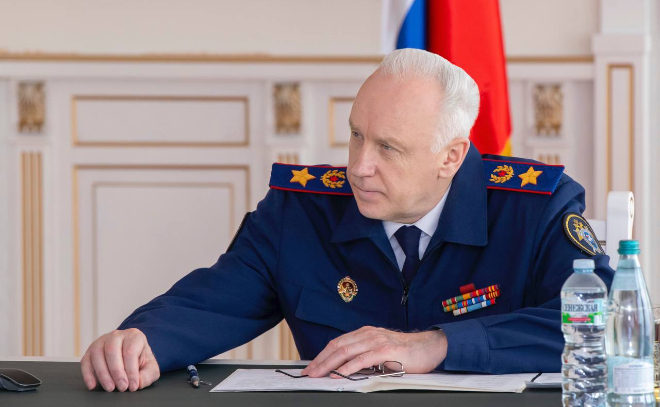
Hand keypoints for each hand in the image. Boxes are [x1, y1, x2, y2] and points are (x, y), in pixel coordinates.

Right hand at [80, 328, 159, 391]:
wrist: (131, 352)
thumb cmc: (140, 359)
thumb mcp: (150, 366)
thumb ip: (147, 375)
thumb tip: (137, 383)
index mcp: (134, 336)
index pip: (130, 352)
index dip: (131, 371)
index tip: (132, 386)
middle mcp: (117, 335)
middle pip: (112, 351)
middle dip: (116, 372)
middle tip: (121, 387)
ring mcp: (102, 341)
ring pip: (97, 354)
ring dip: (102, 373)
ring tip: (110, 388)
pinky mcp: (91, 350)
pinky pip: (86, 360)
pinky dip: (87, 373)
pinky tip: (93, 385)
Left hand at [301, 326, 446, 377]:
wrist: (429, 347)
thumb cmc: (406, 352)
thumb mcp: (380, 351)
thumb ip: (365, 356)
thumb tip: (346, 369)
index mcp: (365, 333)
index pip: (337, 343)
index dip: (322, 355)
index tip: (311, 367)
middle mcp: (368, 334)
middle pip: (337, 346)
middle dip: (320, 360)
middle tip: (308, 373)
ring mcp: (376, 341)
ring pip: (346, 352)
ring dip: (329, 364)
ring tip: (318, 374)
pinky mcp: (385, 351)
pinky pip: (362, 359)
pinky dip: (348, 367)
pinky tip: (339, 374)